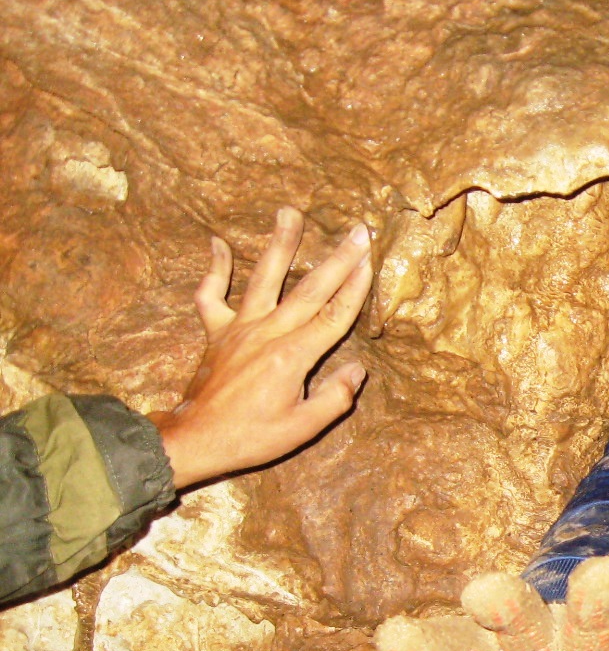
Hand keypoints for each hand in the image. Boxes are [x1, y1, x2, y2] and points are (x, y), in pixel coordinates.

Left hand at [150, 208, 372, 488]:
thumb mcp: (302, 429)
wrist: (194, 439)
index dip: (356, 288)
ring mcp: (239, 328)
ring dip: (279, 244)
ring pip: (263, 278)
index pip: (334, 316)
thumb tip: (357, 369)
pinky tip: (218, 243)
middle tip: (357, 230)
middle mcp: (267, 333)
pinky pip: (211, 295)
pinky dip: (214, 268)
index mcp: (292, 356)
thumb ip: (334, 398)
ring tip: (290, 212)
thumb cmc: (250, 437)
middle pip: (309, 289)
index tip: (371, 260)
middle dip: (337, 258)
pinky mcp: (216, 332)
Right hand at [309, 557, 608, 650]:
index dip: (600, 597)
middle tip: (484, 589)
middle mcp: (521, 634)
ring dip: (421, 641)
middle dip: (499, 605)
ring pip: (446, 643)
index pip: (595, 614)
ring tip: (392, 637)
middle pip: (511, 615)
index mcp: (576, 634)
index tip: (607, 569)